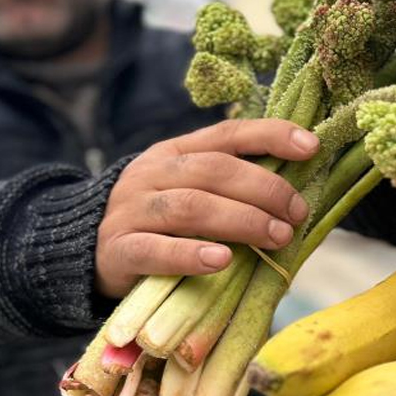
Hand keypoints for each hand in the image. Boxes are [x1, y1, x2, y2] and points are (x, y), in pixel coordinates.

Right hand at [96, 119, 319, 297]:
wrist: (85, 251)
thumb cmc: (158, 225)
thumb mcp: (188, 193)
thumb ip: (229, 187)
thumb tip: (297, 194)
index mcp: (175, 152)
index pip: (227, 134)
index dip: (270, 135)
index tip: (311, 147)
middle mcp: (152, 173)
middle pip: (214, 170)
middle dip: (264, 189)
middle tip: (296, 214)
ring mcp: (132, 210)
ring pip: (190, 206)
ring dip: (241, 220)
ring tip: (277, 237)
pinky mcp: (119, 249)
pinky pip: (156, 250)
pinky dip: (191, 255)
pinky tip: (221, 261)